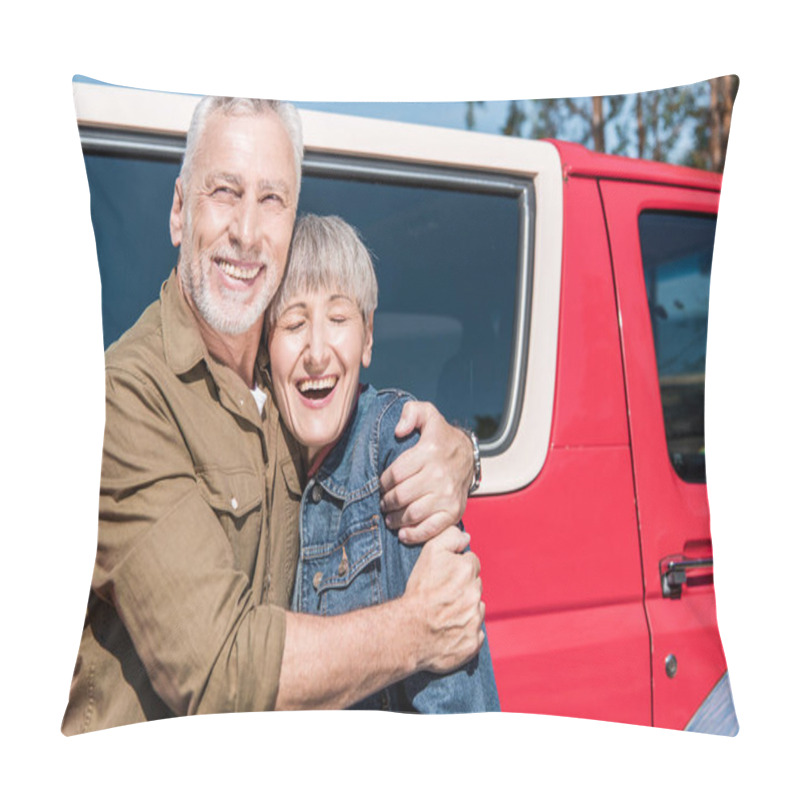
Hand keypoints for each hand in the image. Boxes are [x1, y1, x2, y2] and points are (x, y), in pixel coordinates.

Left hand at [379, 401, 472, 543]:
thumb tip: (399, 430)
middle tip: (382, 502)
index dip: (382, 482)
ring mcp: (447, 496)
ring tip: (389, 516)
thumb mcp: (427, 414)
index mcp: (429, 452)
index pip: (394, 474)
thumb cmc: (440, 437)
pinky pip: (430, 528)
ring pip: (412, 514)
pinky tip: (403, 533)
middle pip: (400, 496)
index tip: (380, 485)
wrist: (468, 455)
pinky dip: (414, 535)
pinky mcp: (454, 511)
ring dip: (395, 519)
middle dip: (386, 502)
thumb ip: (411, 412)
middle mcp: (439, 475)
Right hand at [402, 526, 484, 673]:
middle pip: (474, 585)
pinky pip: (474, 633)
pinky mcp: (472, 642)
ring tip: (443, 613)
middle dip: (463, 587)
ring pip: (476, 609)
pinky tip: (448, 630)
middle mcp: (476, 595)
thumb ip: (450, 537)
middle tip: (442, 595)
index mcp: (468, 571)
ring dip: (465, 609)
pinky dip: (464, 631)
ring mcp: (475, 620)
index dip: (457, 568)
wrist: (408, 630)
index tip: (444, 577)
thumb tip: (466, 537)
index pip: (471, 563)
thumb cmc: (418, 590)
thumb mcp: (429, 552)